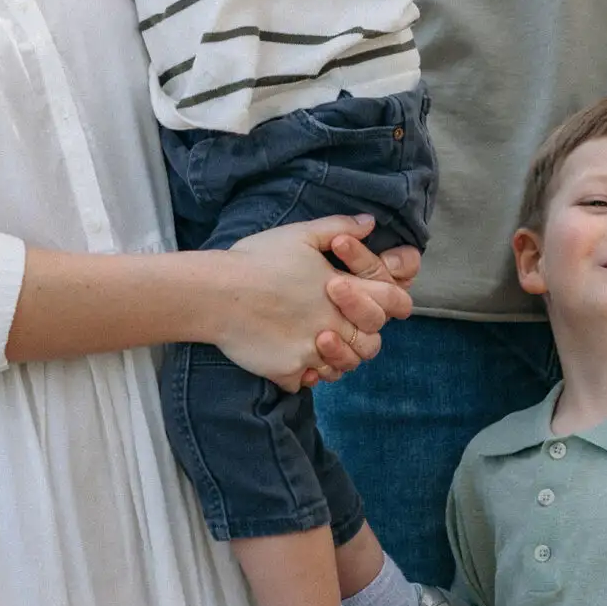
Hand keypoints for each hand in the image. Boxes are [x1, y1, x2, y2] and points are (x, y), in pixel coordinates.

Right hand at [221, 215, 411, 389]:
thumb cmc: (256, 260)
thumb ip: (339, 227)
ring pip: (339, 369)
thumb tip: (369, 222)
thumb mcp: (300, 234)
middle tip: (336, 326)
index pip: (391, 306)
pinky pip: (303, 383)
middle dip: (360, 339)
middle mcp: (333, 325)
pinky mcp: (287, 371)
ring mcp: (311, 352)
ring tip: (315, 343)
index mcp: (343, 292)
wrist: (215, 293)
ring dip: (333, 359)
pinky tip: (288, 357)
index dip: (387, 305)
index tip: (370, 302)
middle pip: (370, 346)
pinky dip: (299, 374)